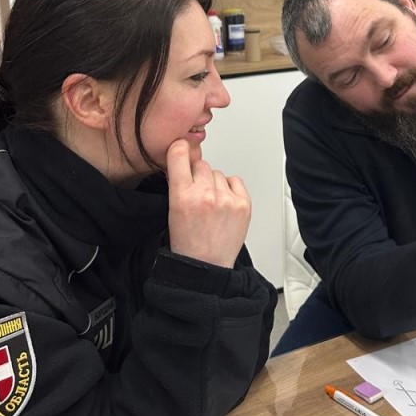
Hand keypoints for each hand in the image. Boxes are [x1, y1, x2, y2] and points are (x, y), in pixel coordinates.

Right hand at [166, 139, 249, 268]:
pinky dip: (230, 188)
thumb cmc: (187, 243)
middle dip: (197, 175)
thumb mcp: (172, 211)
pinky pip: (235, 181)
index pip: (179, 155)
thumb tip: (185, 162)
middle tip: (197, 193)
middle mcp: (205, 195)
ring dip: (214, 183)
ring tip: (211, 204)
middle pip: (202, 164)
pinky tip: (223, 203)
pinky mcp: (243, 204)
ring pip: (218, 173)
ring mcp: (227, 199)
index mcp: (182, 196)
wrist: (206, 267)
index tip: (181, 148)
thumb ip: (179, 185)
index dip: (179, 149)